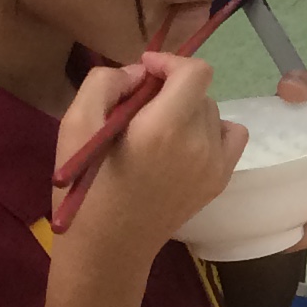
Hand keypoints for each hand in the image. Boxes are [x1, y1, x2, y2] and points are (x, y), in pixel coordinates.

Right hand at [56, 53, 236, 250]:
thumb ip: (107, 83)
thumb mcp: (75, 124)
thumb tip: (142, 72)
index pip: (195, 72)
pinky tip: (183, 144)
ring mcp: (215, 164)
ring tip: (156, 132)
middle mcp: (198, 143)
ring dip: (188, 111)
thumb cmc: (85, 185)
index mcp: (163, 128)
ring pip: (212, 112)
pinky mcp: (220, 180)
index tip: (145, 72)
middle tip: (138, 109)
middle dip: (171, 90)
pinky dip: (211, 131)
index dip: (169, 62)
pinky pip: (231, 136)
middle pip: (199, 92)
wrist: (108, 245)